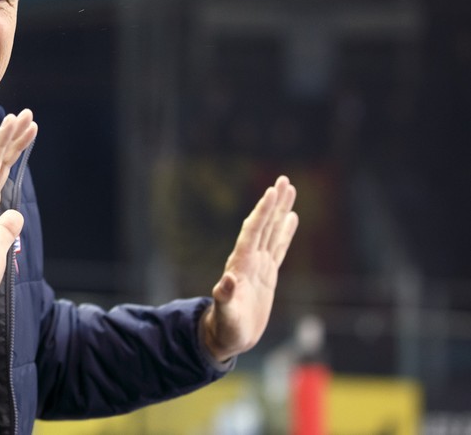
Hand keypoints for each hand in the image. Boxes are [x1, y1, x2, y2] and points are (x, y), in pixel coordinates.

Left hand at [203, 176, 298, 361]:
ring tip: (289, 189)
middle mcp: (248, 260)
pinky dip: (285, 232)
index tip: (271, 192)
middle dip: (273, 204)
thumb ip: (225, 297)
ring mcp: (258, 265)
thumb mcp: (226, 315)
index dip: (262, 213)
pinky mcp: (267, 274)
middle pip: (263, 225)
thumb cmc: (225, 328)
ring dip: (280, 211)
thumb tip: (227, 280)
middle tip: (284, 180)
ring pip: (272, 232)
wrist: (226, 337)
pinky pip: (278, 248)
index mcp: (240, 265)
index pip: (253, 232)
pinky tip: (292, 217)